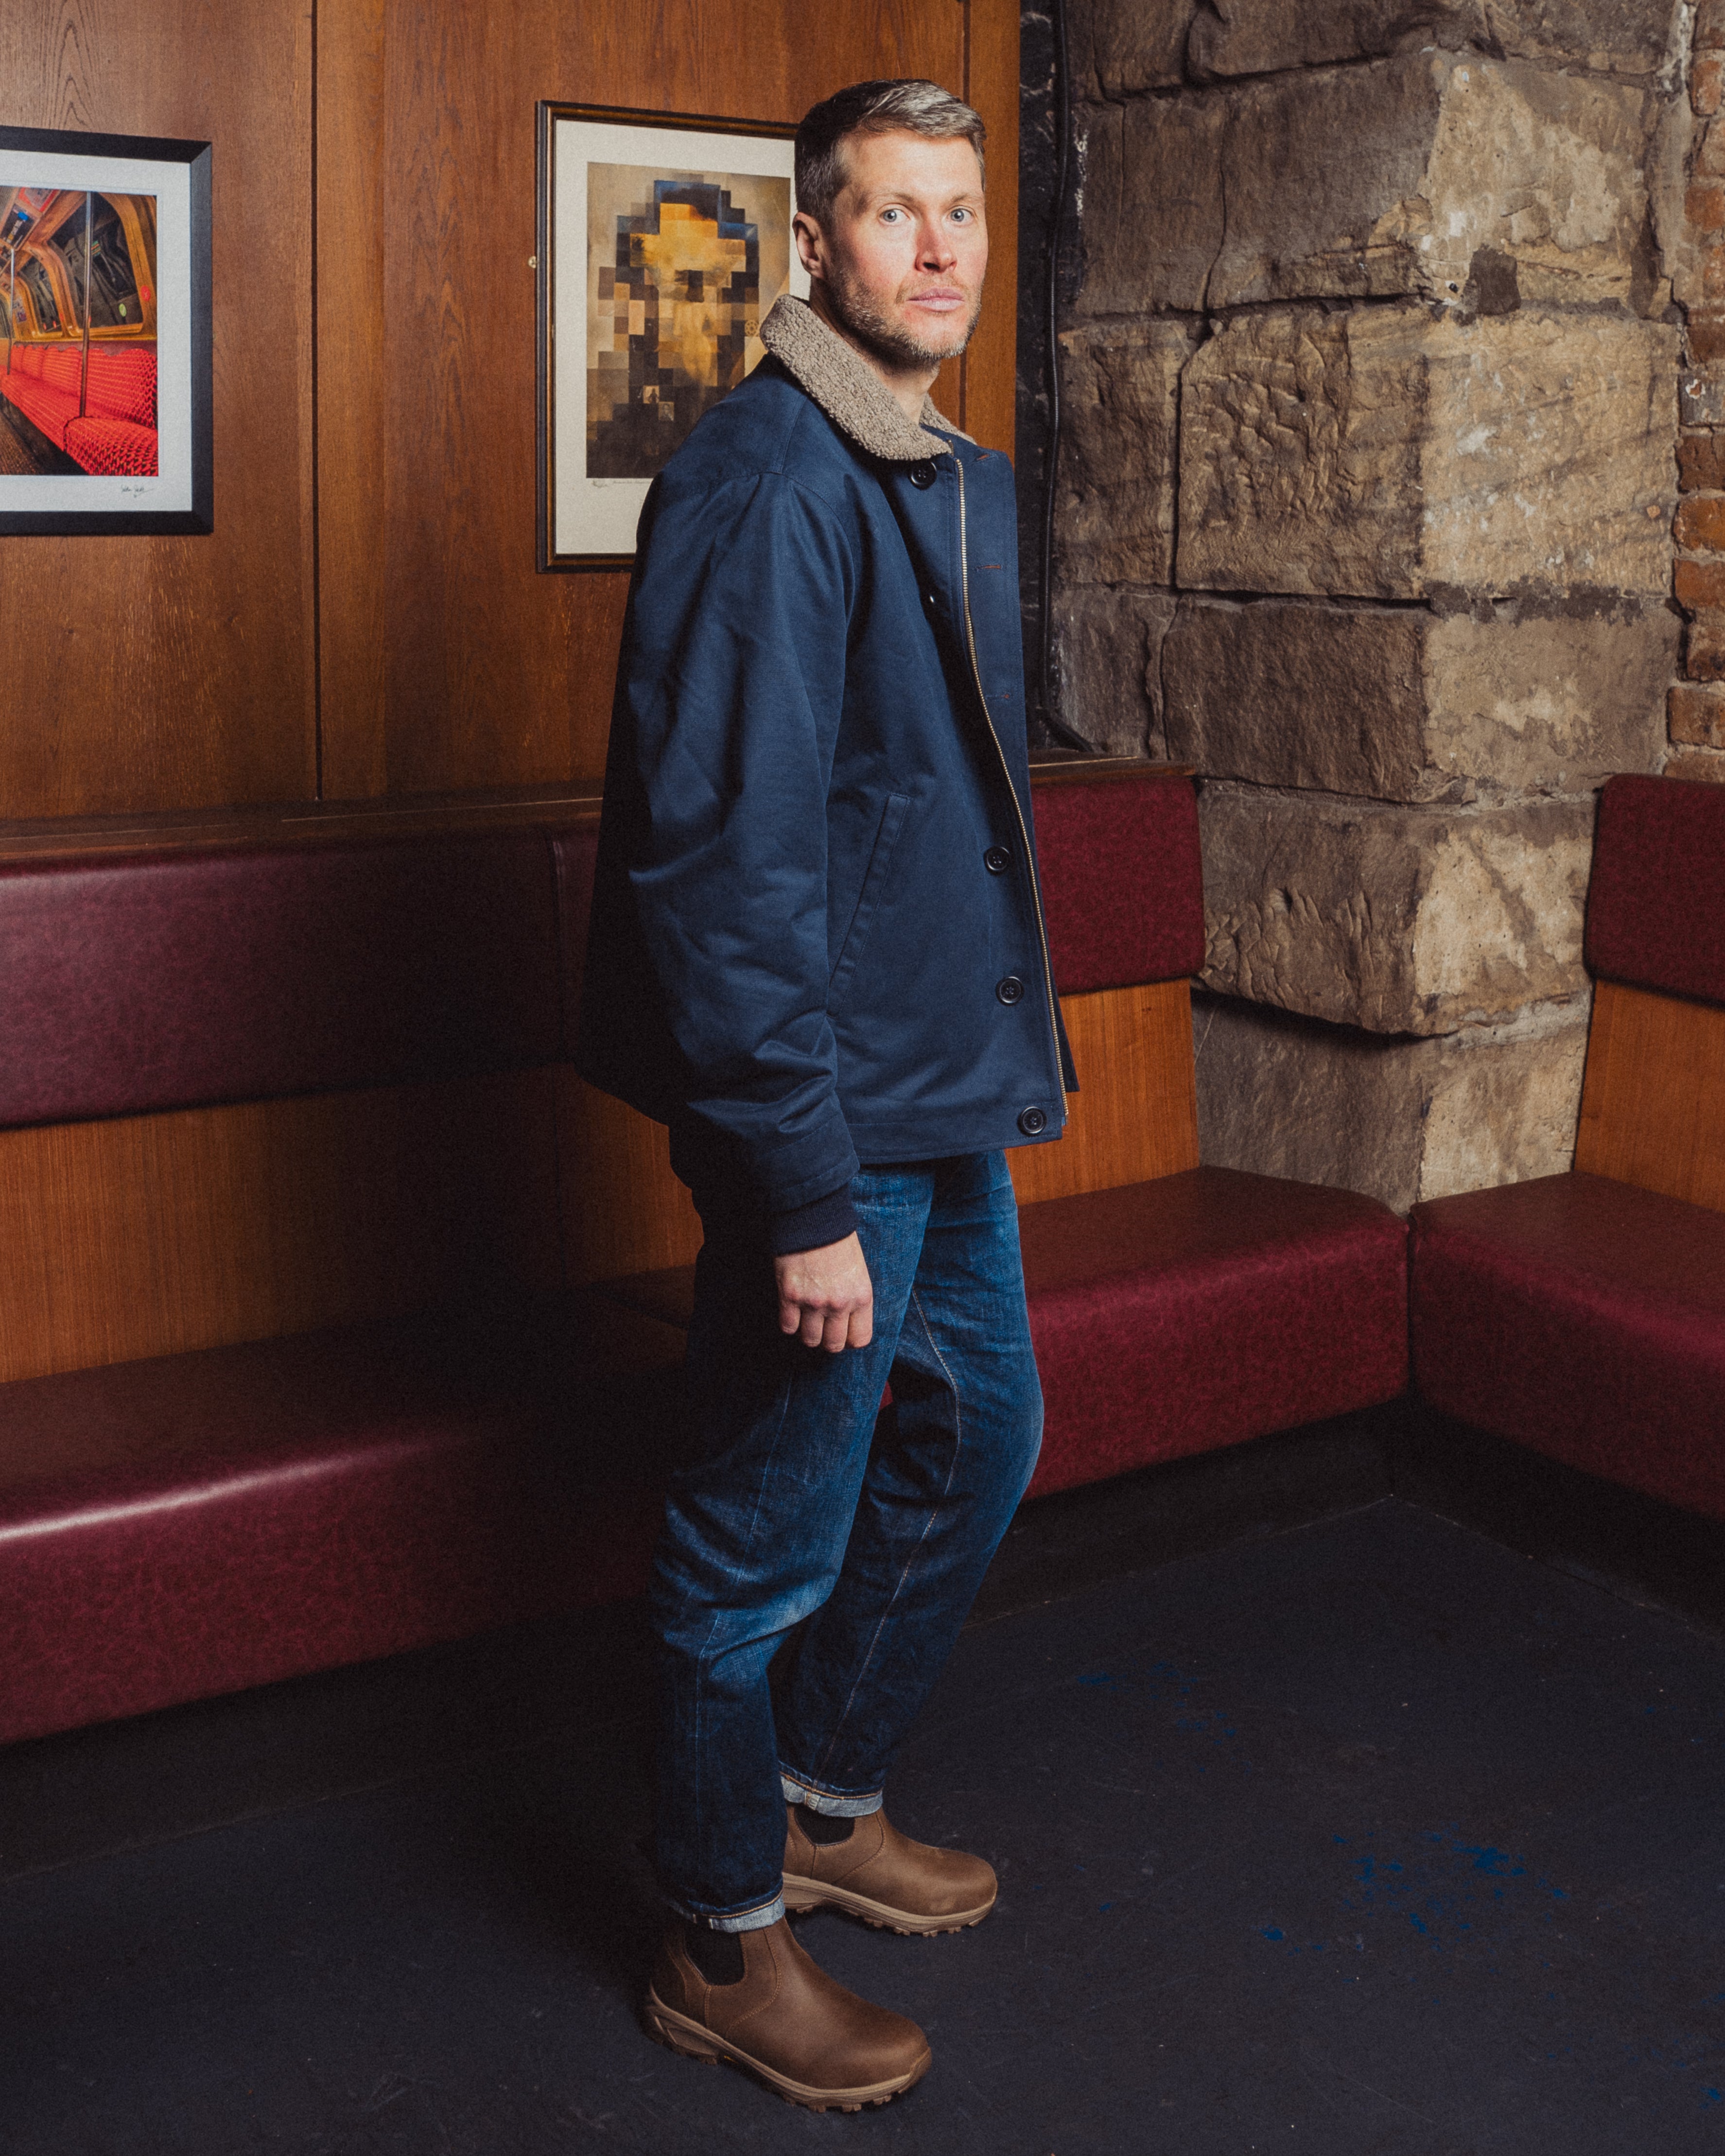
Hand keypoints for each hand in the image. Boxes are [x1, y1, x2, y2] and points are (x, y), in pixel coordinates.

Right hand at [775, 1232, 873, 1353]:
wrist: (813, 1217)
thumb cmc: (837, 1239)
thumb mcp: (858, 1270)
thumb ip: (854, 1297)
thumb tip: (846, 1320)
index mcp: (861, 1296)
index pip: (860, 1339)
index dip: (849, 1339)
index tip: (842, 1332)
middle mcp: (840, 1304)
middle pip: (833, 1345)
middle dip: (827, 1340)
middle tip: (822, 1328)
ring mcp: (814, 1302)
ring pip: (810, 1340)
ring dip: (807, 1333)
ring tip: (806, 1319)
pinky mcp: (790, 1296)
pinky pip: (788, 1327)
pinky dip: (789, 1323)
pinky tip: (792, 1311)